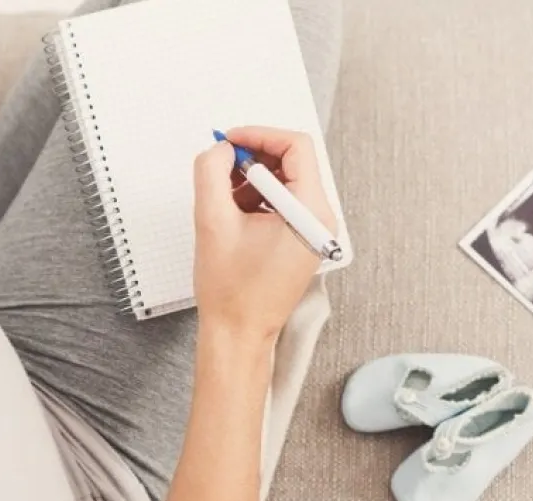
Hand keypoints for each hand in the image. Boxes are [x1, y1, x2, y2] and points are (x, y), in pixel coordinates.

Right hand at [192, 126, 336, 341]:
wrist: (239, 333)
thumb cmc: (231, 291)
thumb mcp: (211, 220)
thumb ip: (211, 171)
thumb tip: (221, 149)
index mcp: (310, 212)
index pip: (296, 147)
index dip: (259, 135)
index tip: (229, 142)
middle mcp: (321, 219)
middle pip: (293, 162)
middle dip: (253, 158)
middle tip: (221, 167)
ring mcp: (315, 231)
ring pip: (286, 181)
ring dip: (252, 180)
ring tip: (224, 200)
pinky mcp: (304, 240)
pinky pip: (284, 202)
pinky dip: (257, 198)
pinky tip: (234, 215)